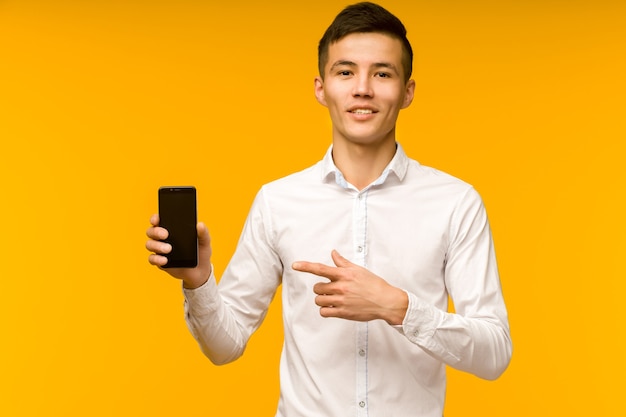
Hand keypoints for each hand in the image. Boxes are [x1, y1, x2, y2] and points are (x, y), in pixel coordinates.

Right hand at [145, 213, 212, 288]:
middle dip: (156, 231)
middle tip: (165, 234)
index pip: (159, 220)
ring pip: (150, 244)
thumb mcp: (204, 242)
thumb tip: (200, 224)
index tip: (157, 219)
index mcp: (172, 229)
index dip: (155, 218)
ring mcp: (160, 250)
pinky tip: (165, 260)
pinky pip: (152, 259)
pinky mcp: (160, 262)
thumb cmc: (201, 253)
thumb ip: (203, 233)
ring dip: (157, 246)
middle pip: (151, 231)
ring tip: (169, 249)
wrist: (200, 271)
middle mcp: (163, 238)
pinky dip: (157, 259)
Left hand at [292, 250, 407, 324]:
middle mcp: (341, 286)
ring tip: (334, 299)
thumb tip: (333, 253)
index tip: (295, 265)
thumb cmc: (373, 285)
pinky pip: (324, 312)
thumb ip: (343, 263)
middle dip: (321, 289)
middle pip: (317, 288)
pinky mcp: (343, 312)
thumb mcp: (358, 270)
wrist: (385, 301)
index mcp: (344, 274)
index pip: (320, 269)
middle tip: (331, 290)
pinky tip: (333, 307)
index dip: (305, 266)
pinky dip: (326, 310)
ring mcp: (341, 300)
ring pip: (319, 300)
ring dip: (323, 300)